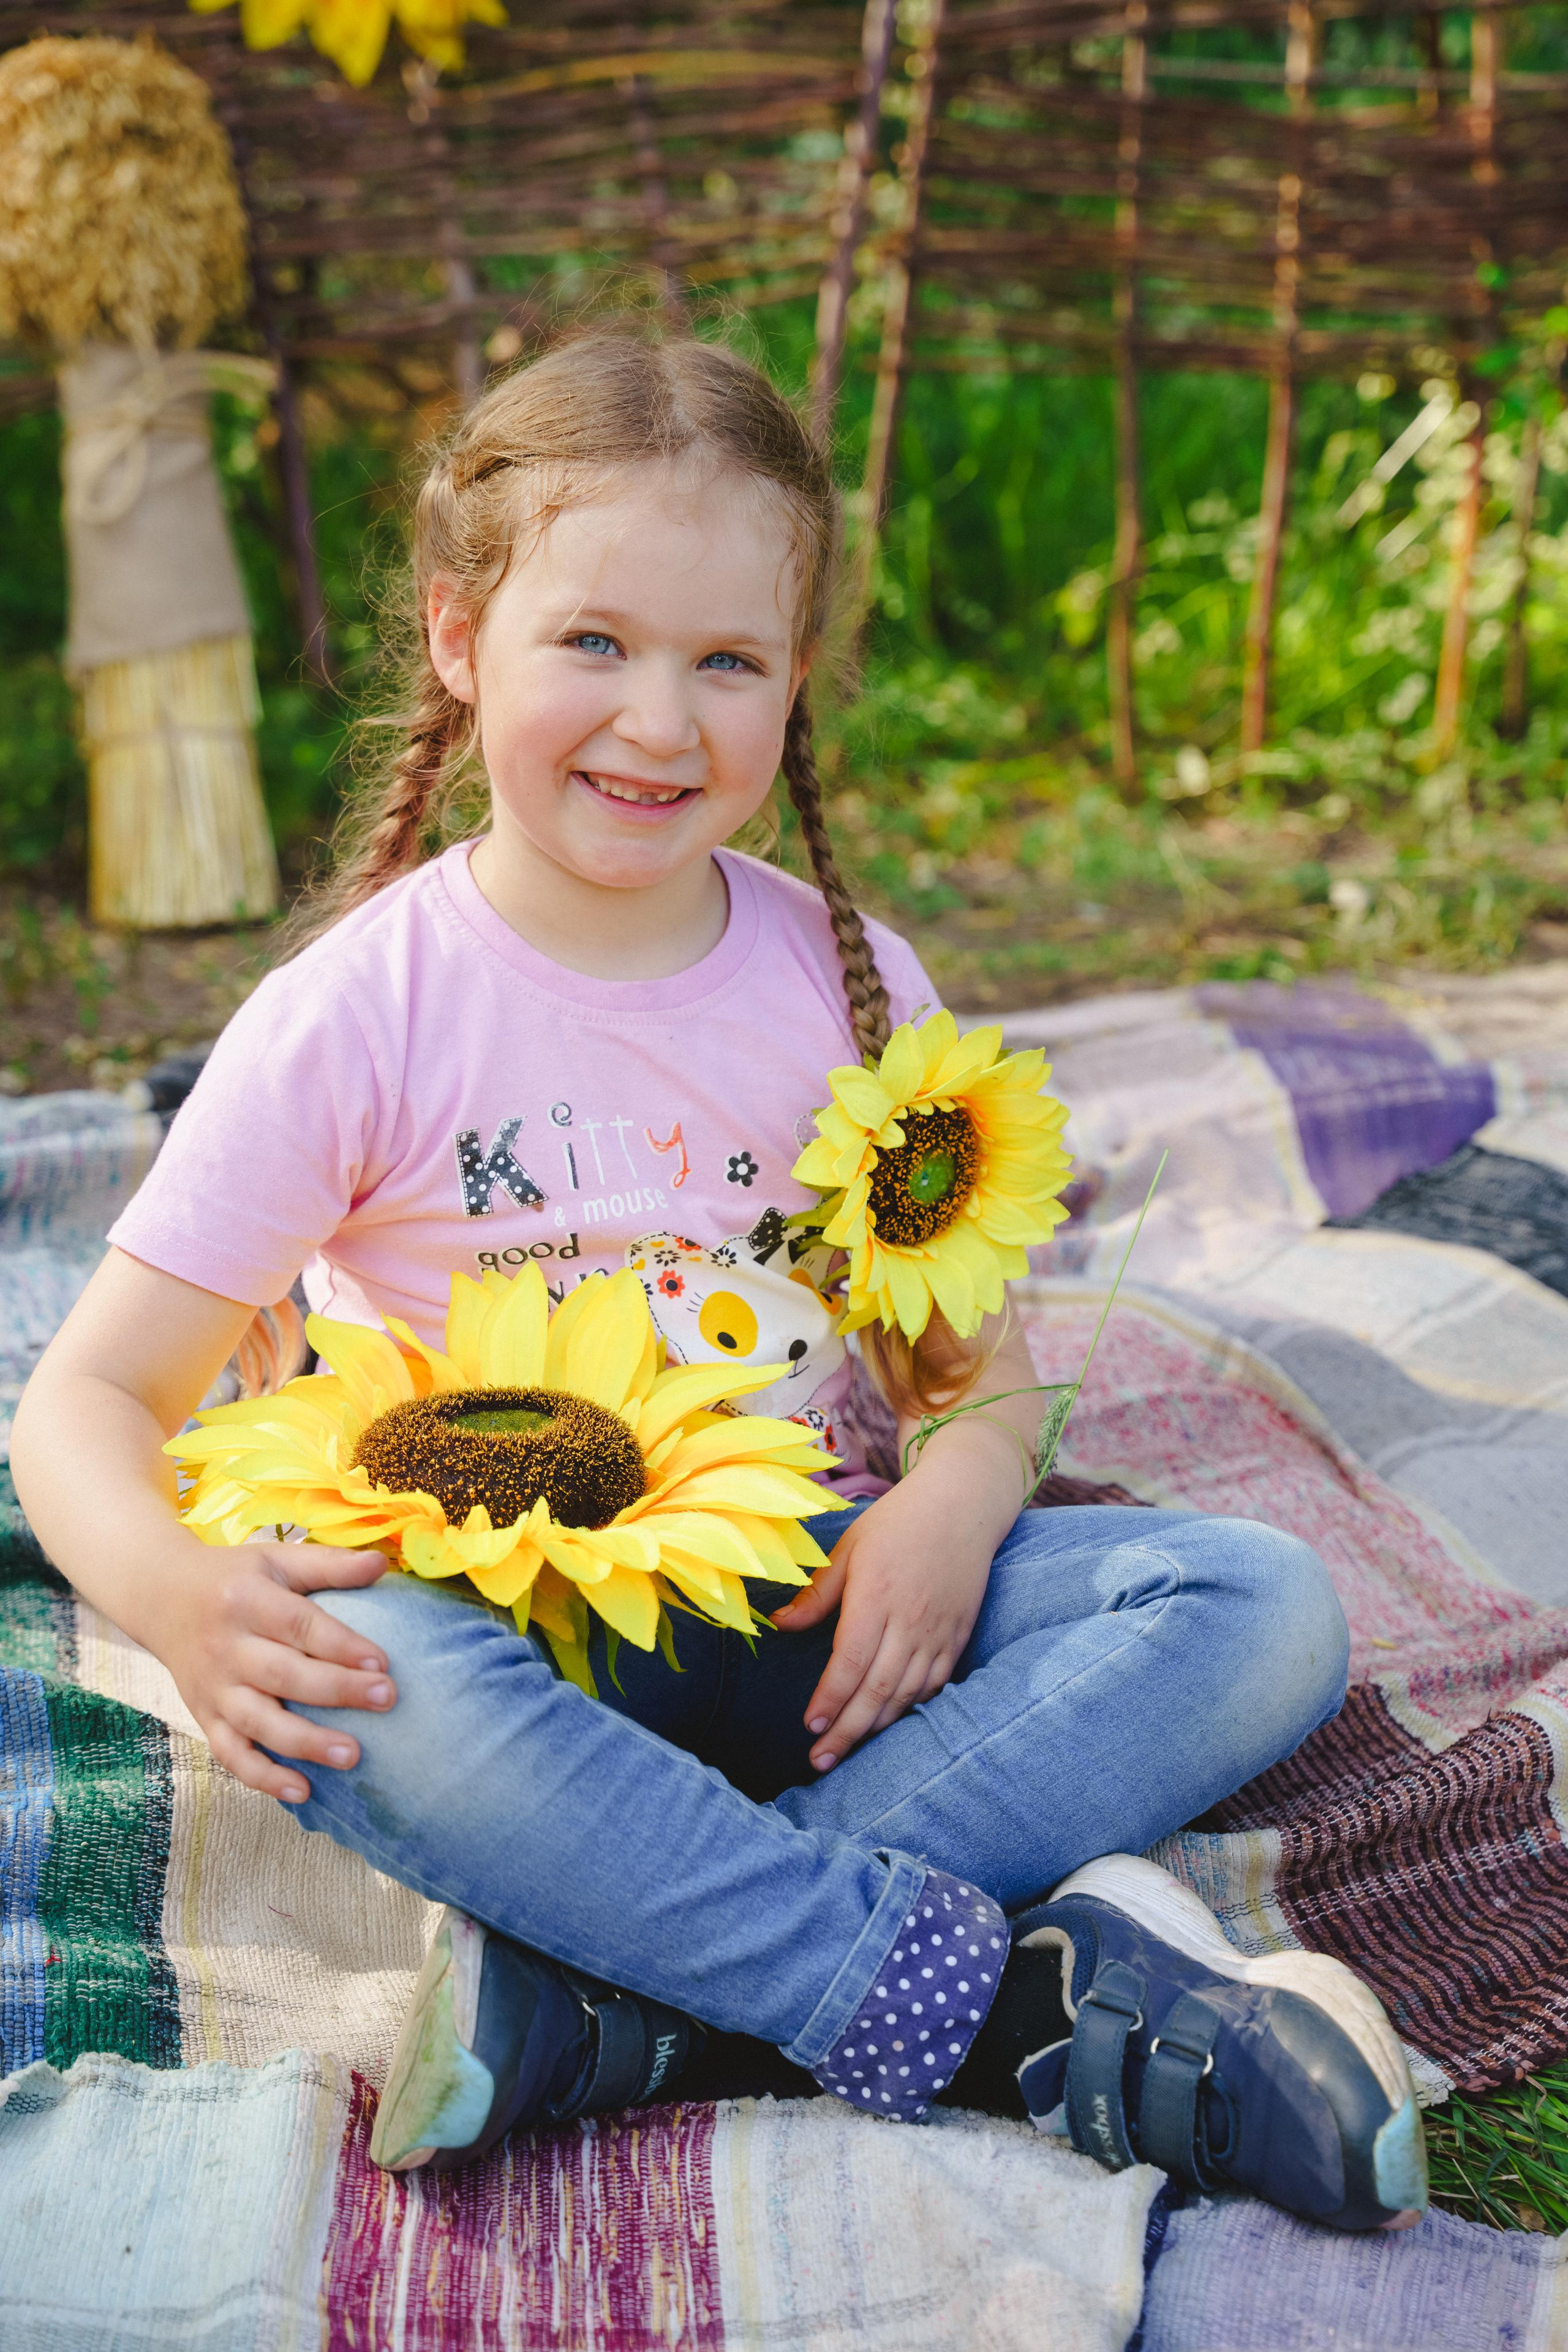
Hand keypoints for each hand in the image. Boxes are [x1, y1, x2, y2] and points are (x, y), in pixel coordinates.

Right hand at [156, 1542, 395, 1804]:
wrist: (160, 1596)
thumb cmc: (233, 1578)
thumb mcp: (275, 1559)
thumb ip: (329, 1563)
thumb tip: (381, 1563)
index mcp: (247, 1601)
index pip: (299, 1625)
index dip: (340, 1645)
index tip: (382, 1662)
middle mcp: (226, 1647)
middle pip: (283, 1675)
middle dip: (336, 1691)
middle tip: (387, 1700)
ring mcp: (213, 1688)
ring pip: (258, 1723)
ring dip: (305, 1743)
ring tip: (352, 1756)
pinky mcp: (204, 1717)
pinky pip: (230, 1754)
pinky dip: (262, 1778)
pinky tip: (302, 1791)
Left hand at [770, 1465, 995, 1771]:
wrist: (963, 1504)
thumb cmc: (898, 1521)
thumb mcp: (849, 1547)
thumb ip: (817, 1593)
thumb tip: (779, 1624)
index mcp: (876, 1596)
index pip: (851, 1662)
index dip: (830, 1699)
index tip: (810, 1726)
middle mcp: (910, 1620)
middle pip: (878, 1689)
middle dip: (848, 1730)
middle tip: (821, 1761)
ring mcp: (938, 1631)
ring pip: (908, 1693)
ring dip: (877, 1726)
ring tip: (850, 1750)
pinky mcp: (958, 1635)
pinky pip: (936, 1683)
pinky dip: (912, 1708)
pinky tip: (891, 1721)